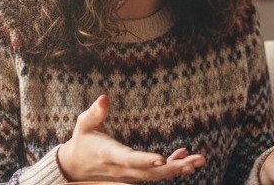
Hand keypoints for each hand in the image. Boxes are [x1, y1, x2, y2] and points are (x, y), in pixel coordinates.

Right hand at [57, 95, 205, 181]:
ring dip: (178, 168)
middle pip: (149, 173)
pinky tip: (186, 156)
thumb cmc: (82, 141)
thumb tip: (104, 97)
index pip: (129, 159)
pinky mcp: (134, 174)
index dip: (145, 161)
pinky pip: (155, 174)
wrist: (74, 167)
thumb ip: (95, 113)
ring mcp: (129, 174)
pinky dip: (172, 166)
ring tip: (199, 160)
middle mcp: (121, 168)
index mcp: (108, 154)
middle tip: (196, 161)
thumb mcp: (84, 124)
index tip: (162, 160)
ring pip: (156, 176)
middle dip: (174, 168)